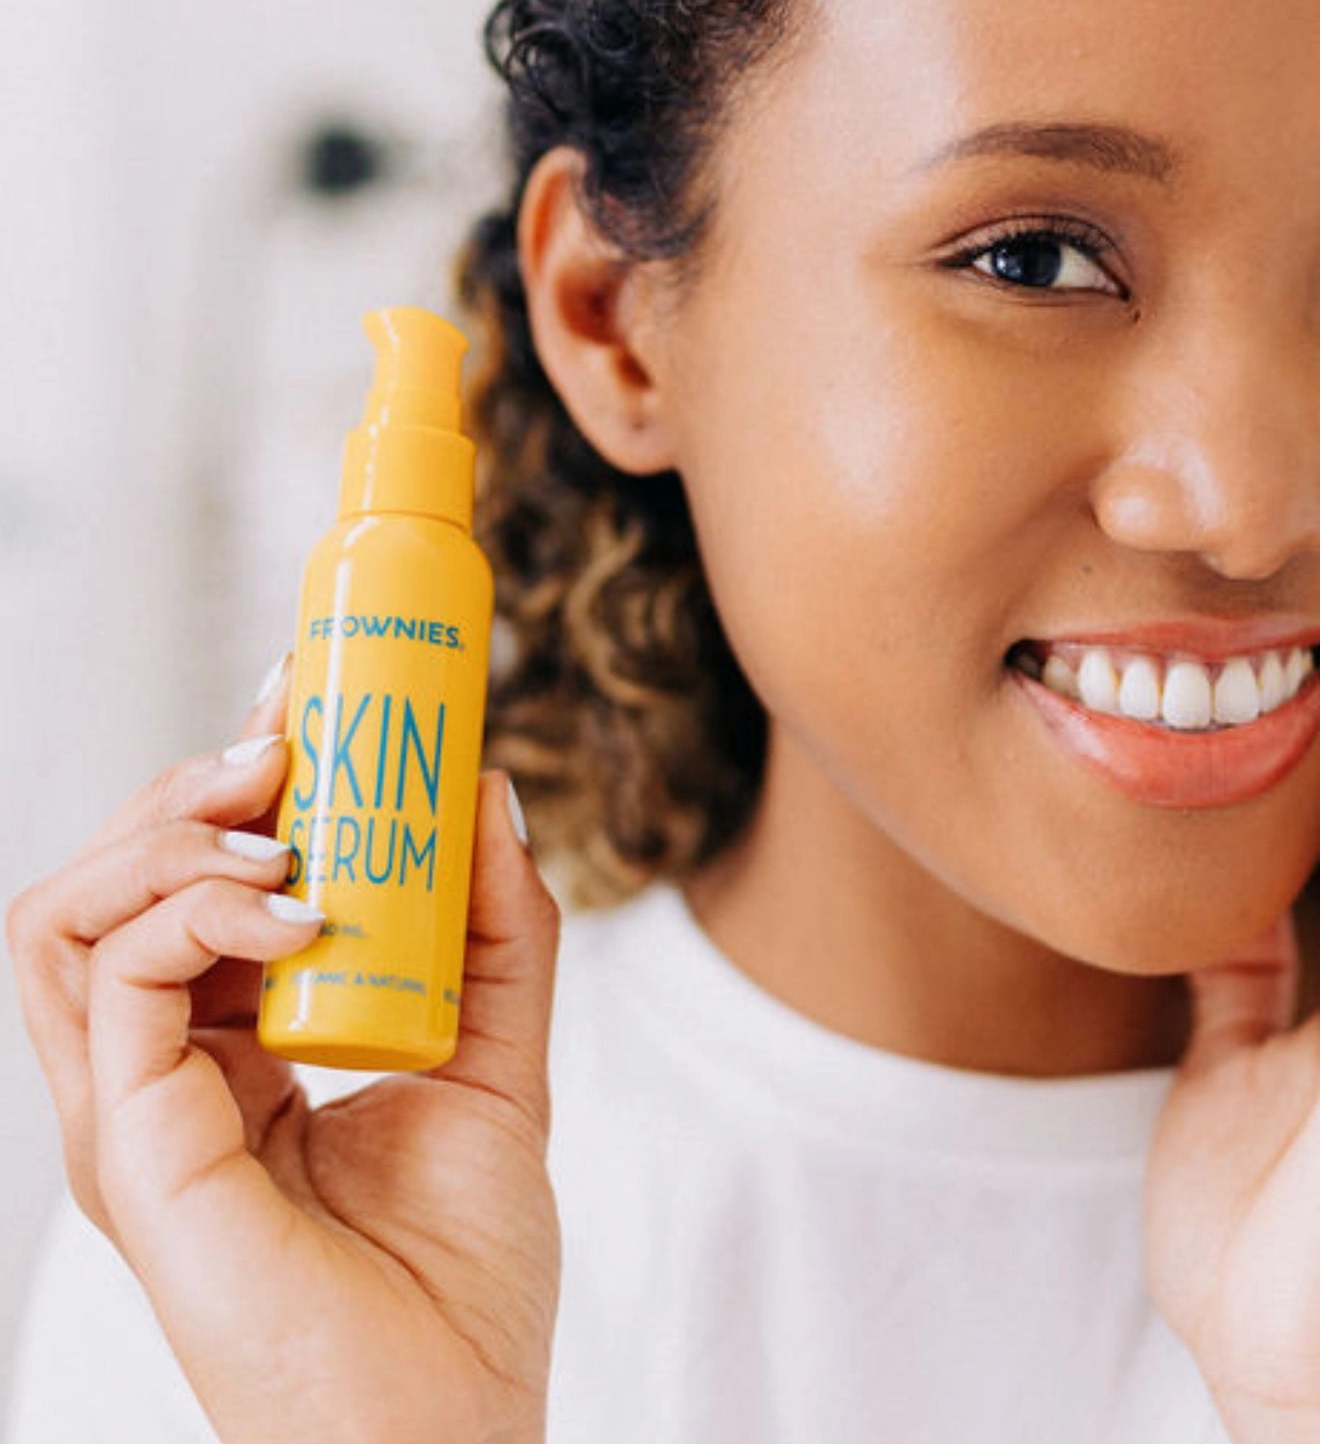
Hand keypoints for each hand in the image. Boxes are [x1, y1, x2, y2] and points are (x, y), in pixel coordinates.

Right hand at [6, 657, 563, 1443]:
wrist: (450, 1423)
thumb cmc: (459, 1275)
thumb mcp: (500, 1059)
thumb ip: (499, 933)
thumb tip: (490, 794)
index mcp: (230, 1056)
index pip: (187, 888)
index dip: (232, 785)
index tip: (306, 701)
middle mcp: (162, 1077)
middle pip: (110, 883)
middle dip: (190, 782)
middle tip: (289, 733)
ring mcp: (133, 1114)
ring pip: (68, 916)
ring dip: (170, 827)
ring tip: (279, 804)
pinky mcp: (131, 1148)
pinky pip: (112, 980)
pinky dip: (191, 905)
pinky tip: (293, 898)